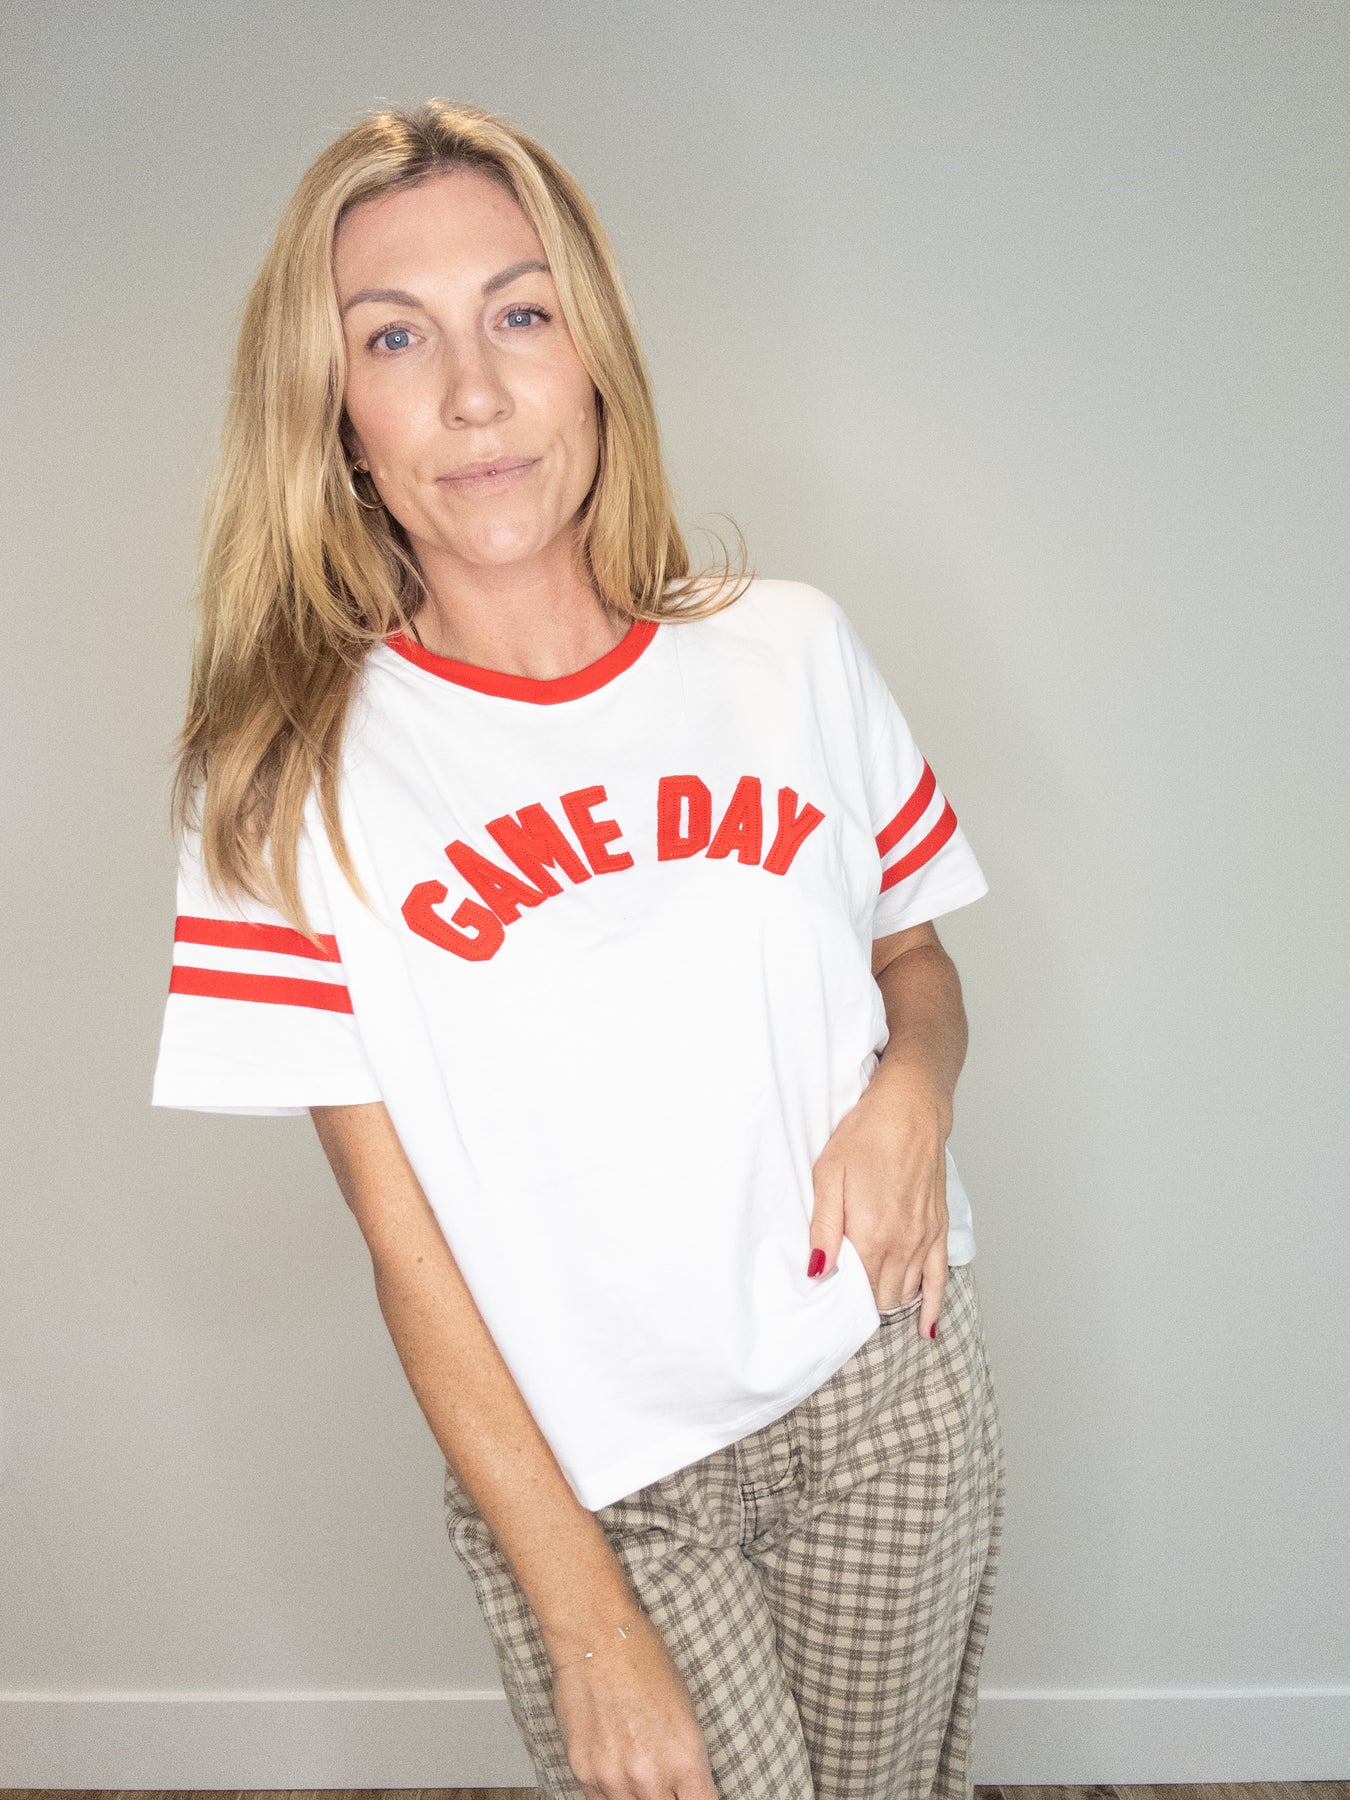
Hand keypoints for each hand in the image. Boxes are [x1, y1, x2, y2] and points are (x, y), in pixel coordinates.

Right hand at [551, 1609, 717, 1797]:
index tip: (690, 1795)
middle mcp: (650, 1775)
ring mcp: (613, 1777)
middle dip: (666, 1797)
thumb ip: (685, 1760)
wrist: (599, 1639)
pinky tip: (614, 1769)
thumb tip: (684, 1789)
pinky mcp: (583, 1771)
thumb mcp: (685, 1712)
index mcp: (685, 1759)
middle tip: (662, 1780)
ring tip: (635, 1767)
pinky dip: (609, 1792)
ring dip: (635, 1796)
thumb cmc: (645, 1663)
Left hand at [808, 1060, 949, 1338]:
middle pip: (881, 1297)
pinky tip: (925, 1327)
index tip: (826, 1304)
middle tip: (842, 1302)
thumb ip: (823, 1228)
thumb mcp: (829, 1175)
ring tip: (867, 1306)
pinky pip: (939, 1279)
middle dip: (862, 1304)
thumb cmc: (866, 1135)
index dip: (840, 1301)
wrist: (910, 1108)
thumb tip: (817, 1271)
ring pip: (906, 1292)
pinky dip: (931, 1306)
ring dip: (888, 1301)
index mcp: (871, 1233)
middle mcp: (902, 1242)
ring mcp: (925, 1238)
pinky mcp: (939, 1229)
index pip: (856, 1292)